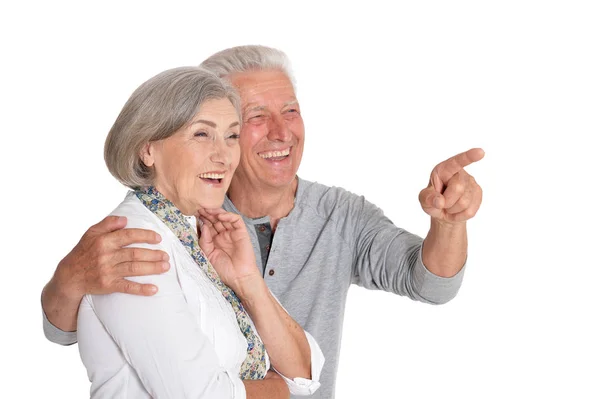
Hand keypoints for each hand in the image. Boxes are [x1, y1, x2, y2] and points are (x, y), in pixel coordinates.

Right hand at [55, 215, 169, 299]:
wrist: (69, 276)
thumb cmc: (83, 252)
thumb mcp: (91, 233)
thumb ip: (108, 223)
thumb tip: (125, 219)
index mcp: (104, 241)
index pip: (128, 236)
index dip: (145, 236)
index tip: (158, 238)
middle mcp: (106, 256)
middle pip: (135, 254)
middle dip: (153, 254)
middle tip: (166, 255)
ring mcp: (107, 271)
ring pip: (134, 269)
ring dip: (152, 268)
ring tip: (165, 267)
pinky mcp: (108, 285)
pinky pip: (127, 287)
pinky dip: (141, 289)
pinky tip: (154, 289)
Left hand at [197, 208, 260, 294]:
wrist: (238, 277)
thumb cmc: (224, 270)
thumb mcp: (208, 255)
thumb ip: (204, 240)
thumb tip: (202, 225)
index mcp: (214, 240)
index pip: (206, 225)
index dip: (200, 219)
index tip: (192, 213)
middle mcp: (222, 234)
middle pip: (214, 220)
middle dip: (206, 213)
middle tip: (198, 207)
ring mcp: (232, 232)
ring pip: (224, 217)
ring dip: (216, 212)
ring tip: (207, 209)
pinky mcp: (241, 232)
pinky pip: (236, 220)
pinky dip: (229, 216)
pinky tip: (220, 216)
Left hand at [419, 148, 483, 223]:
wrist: (443, 212)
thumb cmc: (432, 201)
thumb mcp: (424, 200)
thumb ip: (427, 198)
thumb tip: (439, 201)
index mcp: (444, 170)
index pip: (456, 162)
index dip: (468, 157)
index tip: (480, 152)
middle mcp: (460, 173)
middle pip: (458, 188)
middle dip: (447, 201)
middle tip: (442, 203)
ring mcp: (471, 183)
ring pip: (464, 202)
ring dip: (452, 209)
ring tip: (449, 206)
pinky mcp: (478, 194)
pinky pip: (469, 211)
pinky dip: (459, 216)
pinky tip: (456, 211)